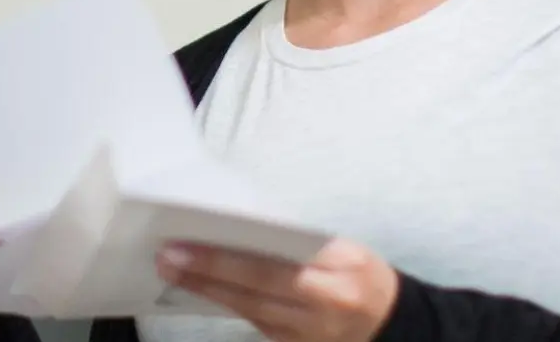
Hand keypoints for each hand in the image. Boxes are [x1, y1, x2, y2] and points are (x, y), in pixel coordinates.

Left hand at [156, 238, 400, 341]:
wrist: (392, 322)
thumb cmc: (360, 272)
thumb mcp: (342, 248)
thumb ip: (298, 241)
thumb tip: (240, 227)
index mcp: (339, 268)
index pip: (273, 263)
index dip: (227, 257)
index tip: (189, 242)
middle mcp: (325, 304)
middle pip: (256, 290)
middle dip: (207, 273)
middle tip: (167, 257)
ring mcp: (310, 333)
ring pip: (250, 311)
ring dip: (208, 291)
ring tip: (173, 272)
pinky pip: (257, 324)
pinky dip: (229, 305)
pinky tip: (203, 290)